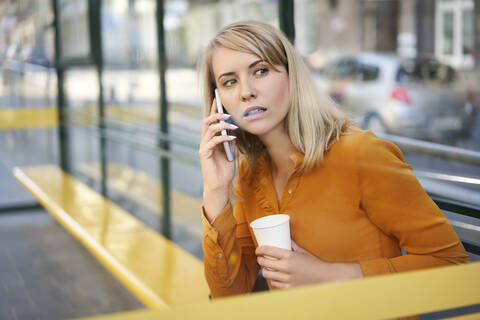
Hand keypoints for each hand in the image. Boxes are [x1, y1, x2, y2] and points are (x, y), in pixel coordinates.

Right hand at [199, 98, 237, 220]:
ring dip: (221, 125)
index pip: (210, 120)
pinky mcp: (204, 154)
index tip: (218, 98)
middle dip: (216, 114)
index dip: (213, 109)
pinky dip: (223, 137)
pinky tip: (232, 137)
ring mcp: (204, 146)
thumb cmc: (224, 169)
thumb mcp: (231, 152)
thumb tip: (234, 130)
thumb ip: (230, 141)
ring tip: (232, 125)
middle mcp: (205, 140)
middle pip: (207, 121)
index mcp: (210, 139)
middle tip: (228, 114)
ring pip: (209, 129)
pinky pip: (213, 141)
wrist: (220, 185)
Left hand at [255, 241, 362, 288]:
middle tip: (260, 257)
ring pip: (267, 274)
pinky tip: (274, 276)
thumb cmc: (314, 263)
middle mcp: (286, 267)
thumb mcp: (302, 251)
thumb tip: (284, 236)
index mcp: (289, 256)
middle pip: (264, 263)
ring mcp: (286, 278)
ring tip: (266, 267)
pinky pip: (274, 283)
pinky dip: (272, 279)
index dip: (259, 250)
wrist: (324, 277)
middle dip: (260, 259)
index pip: (267, 250)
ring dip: (264, 269)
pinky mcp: (288, 287)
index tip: (258, 249)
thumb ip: (291, 244)